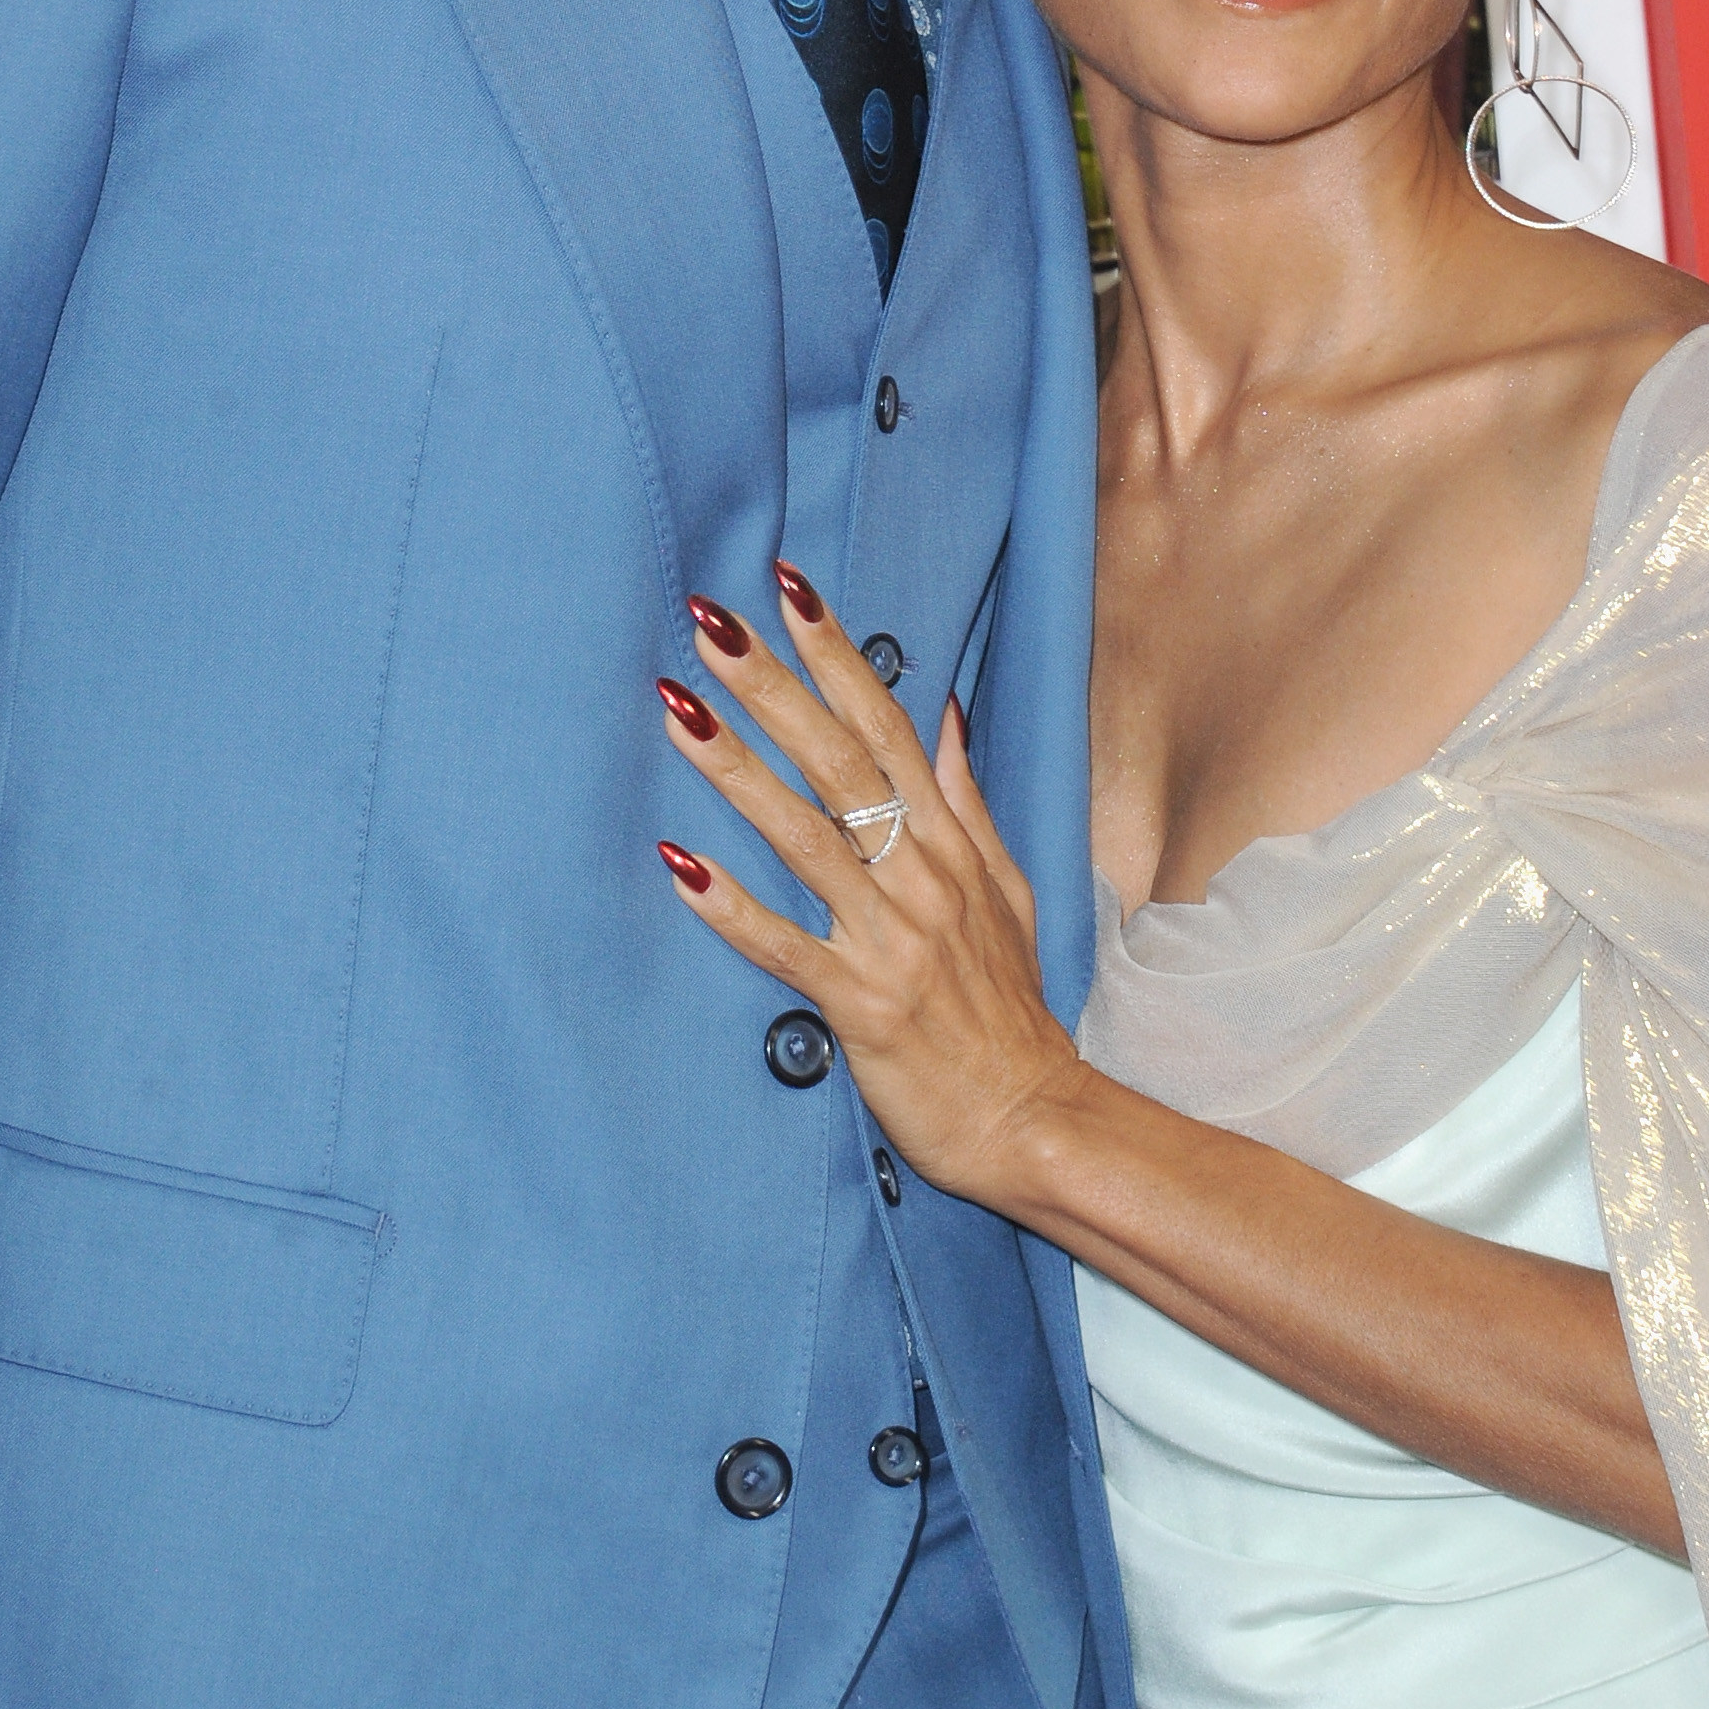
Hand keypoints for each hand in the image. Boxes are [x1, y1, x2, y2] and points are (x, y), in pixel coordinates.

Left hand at [658, 568, 1083, 1210]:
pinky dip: (733, 907)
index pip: (887, 723)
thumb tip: (943, 713)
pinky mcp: (860, 1003)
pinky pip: (786, 945)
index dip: (836, 653)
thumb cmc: (1008, 1009)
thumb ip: (965, 801)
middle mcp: (922, 877)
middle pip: (838, 760)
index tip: (788, 588)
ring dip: (736, 770)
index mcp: (949, 843)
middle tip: (709, 622)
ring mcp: (892, 938)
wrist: (1032, 1120)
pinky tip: (678, 867)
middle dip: (772, 685)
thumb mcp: (1008, 891)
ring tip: (677, 711)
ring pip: (804, 836)